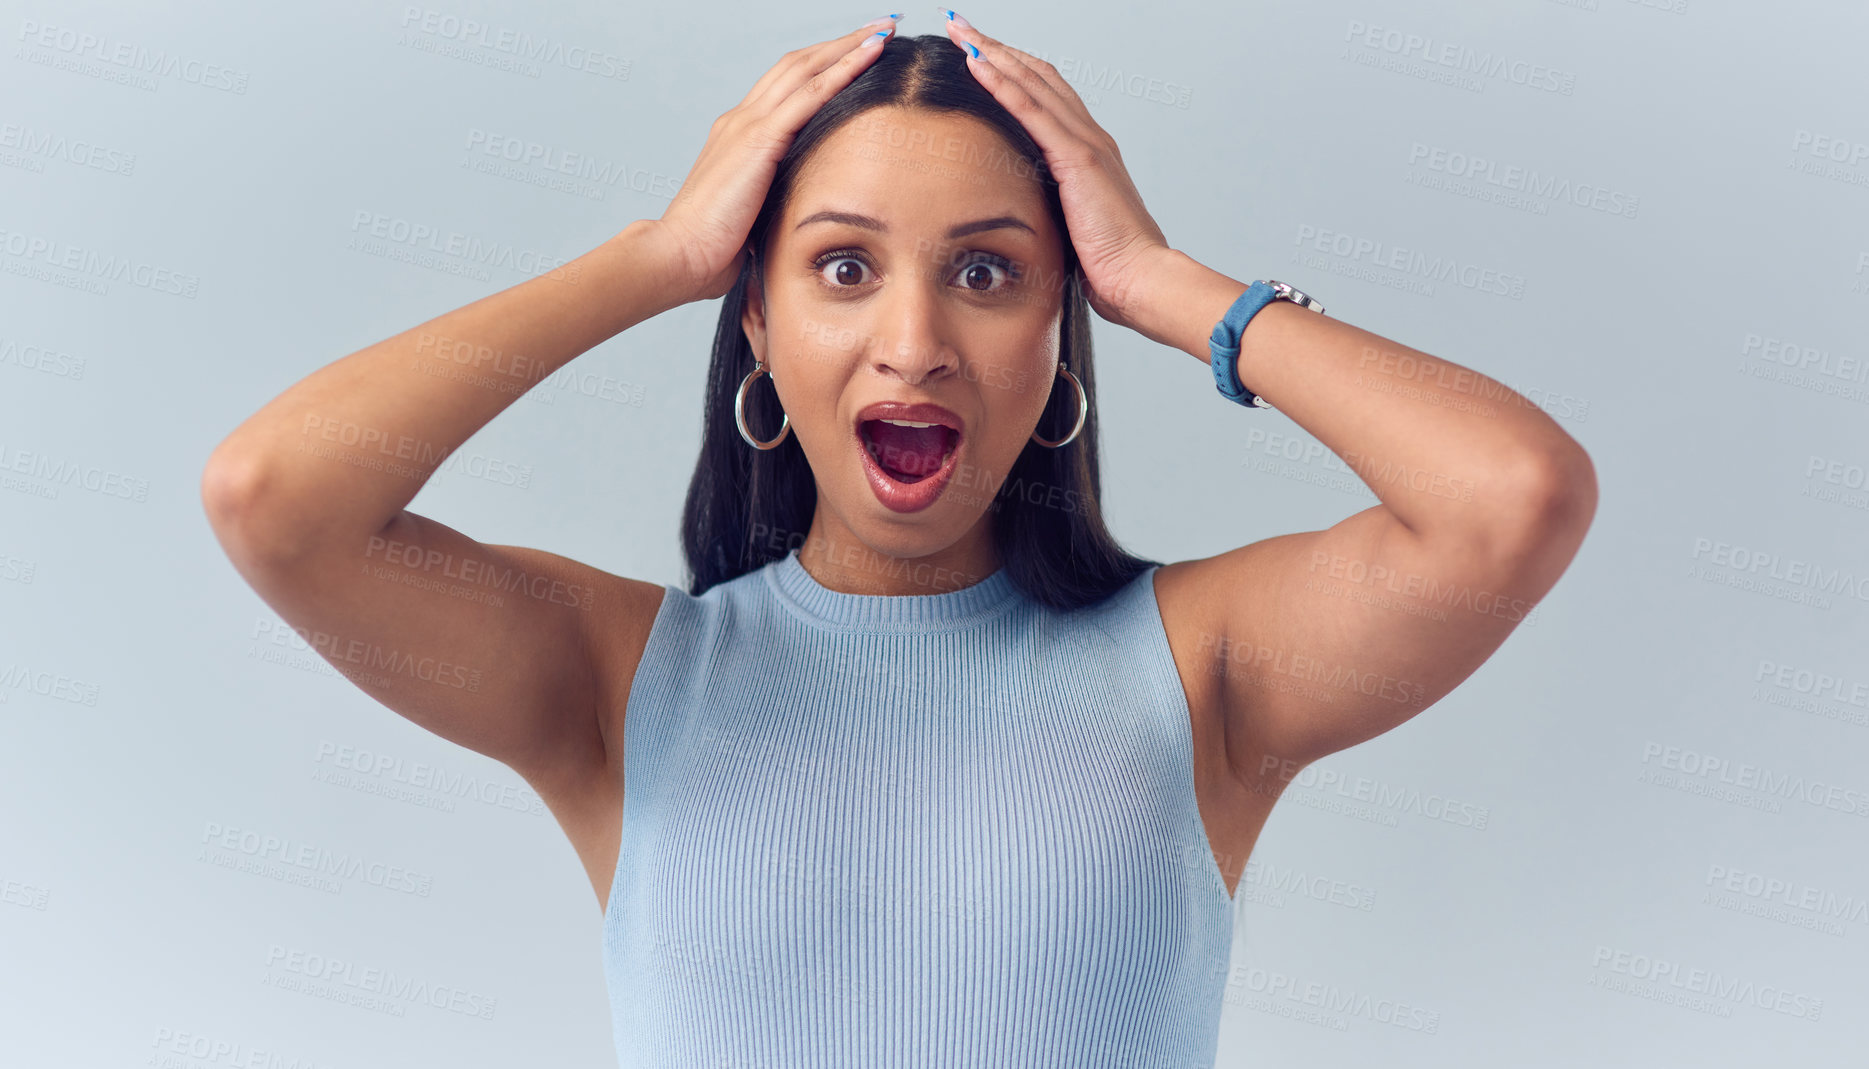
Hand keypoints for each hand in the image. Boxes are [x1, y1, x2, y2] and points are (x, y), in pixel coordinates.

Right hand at [650, 16, 900, 303]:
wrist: (678, 256)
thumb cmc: (711, 251)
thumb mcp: (752, 218)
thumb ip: (775, 203)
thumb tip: (801, 216)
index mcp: (739, 136)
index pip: (786, 86)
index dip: (822, 66)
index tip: (857, 55)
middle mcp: (741, 120)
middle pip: (798, 64)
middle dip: (841, 43)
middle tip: (880, 28)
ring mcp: (747, 125)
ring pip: (806, 69)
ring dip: (848, 46)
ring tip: (883, 31)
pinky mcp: (758, 140)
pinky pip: (810, 95)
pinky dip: (843, 71)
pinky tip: (870, 57)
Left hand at [938, 12, 1173, 332]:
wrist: (1141, 279)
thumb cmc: (1111, 267)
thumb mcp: (1074, 230)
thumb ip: (1053, 212)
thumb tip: (1026, 216)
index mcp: (1090, 153)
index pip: (1046, 95)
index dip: (1013, 70)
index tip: (978, 54)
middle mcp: (1090, 138)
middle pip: (1038, 75)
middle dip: (997, 48)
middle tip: (961, 27)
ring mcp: (1086, 144)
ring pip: (1033, 82)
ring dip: (993, 53)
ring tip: (961, 31)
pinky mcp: (1078, 159)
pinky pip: (1032, 110)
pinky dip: (1002, 83)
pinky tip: (977, 64)